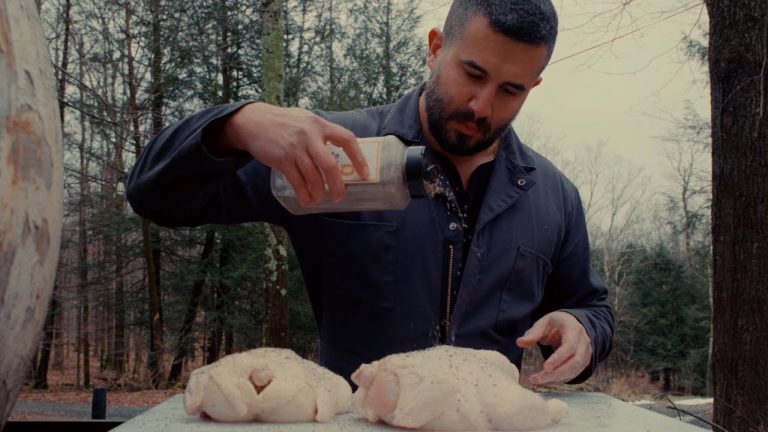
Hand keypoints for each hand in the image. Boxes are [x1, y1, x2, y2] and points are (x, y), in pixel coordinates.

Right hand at [224, 102, 369, 204]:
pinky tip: (306, 200)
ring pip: (313, 177)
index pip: (346, 139)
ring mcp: (295, 148)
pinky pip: (297, 181)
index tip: (365, 174)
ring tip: (320, 199)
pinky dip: (303, 193)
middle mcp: (309, 136)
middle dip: (337, 185)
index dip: (358, 158)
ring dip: (319, 192)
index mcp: (320, 125)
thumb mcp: (306, 119)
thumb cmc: (284, 122)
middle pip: (330, 165)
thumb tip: (340, 150)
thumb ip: (322, 132)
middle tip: (340, 196)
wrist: (254, 122)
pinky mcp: (282, 159)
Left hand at [516, 311, 591, 384]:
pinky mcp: (583, 363)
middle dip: (556, 373)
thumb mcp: (544, 323)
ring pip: (574, 370)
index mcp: (574, 329)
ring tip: (538, 381)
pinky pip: (573, 374)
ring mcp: (586, 354)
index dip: (558, 358)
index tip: (545, 368)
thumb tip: (519, 342)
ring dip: (556, 378)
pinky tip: (546, 381)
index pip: (569, 346)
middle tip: (537, 379)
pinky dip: (560, 379)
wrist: (572, 324)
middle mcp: (583, 342)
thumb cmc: (556, 323)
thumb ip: (533, 333)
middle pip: (574, 362)